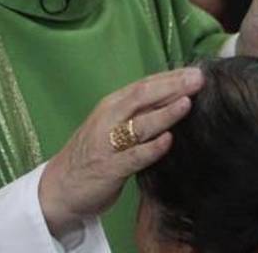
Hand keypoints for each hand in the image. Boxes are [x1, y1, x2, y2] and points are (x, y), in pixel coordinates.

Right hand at [38, 67, 203, 237]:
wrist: (59, 188)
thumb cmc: (94, 153)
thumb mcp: (114, 125)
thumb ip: (140, 112)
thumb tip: (177, 96)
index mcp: (112, 105)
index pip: (144, 85)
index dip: (171, 76)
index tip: (196, 71)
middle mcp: (109, 119)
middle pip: (142, 96)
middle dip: (172, 87)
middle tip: (198, 80)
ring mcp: (107, 144)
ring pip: (140, 124)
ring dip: (165, 113)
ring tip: (187, 103)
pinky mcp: (109, 169)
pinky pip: (133, 157)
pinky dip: (151, 148)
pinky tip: (168, 141)